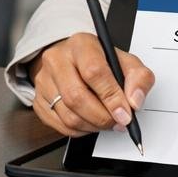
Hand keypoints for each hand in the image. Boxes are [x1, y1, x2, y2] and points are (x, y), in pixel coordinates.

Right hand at [27, 32, 154, 136]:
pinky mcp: (38, 100)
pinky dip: (81, 131)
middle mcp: (57, 60)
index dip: (111, 97)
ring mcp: (44, 81)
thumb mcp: (124, 61)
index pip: (94, 72)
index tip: (125, 113)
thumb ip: (139, 77)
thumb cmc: (98, 59)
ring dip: (93, 126)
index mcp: (81, 45)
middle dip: (102, 117)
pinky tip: (90, 121)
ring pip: (68, 116)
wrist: (70, 58)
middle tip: (118, 122)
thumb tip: (135, 101)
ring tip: (106, 121)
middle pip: (76, 97)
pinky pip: (61, 126)